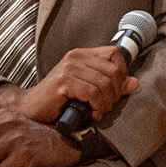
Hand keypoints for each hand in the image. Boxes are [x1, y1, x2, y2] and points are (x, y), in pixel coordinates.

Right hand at [14, 45, 139, 124]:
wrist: (31, 108)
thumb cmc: (59, 100)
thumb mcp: (88, 90)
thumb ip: (110, 84)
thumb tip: (134, 83)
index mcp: (82, 54)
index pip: (115, 53)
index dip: (122, 73)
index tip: (116, 90)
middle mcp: (75, 57)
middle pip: (113, 71)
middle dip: (115, 93)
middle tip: (106, 105)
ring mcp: (69, 68)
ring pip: (104, 84)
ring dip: (106, 103)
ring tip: (98, 110)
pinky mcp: (63, 82)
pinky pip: (92, 92)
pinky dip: (97, 106)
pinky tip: (93, 113)